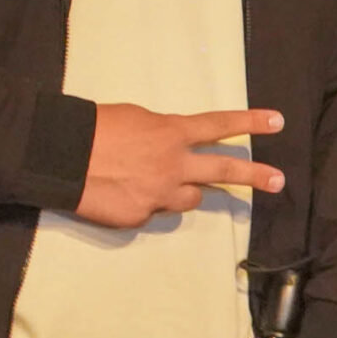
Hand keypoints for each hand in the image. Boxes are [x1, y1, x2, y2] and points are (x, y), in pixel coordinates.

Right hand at [75, 104, 284, 228]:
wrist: (58, 156)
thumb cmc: (93, 129)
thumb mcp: (135, 120)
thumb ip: (162, 136)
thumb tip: (172, 148)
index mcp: (172, 133)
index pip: (219, 125)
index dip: (249, 122)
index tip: (277, 121)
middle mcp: (174, 164)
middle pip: (223, 170)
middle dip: (255, 176)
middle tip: (279, 181)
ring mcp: (160, 194)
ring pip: (190, 199)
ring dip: (183, 192)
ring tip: (157, 183)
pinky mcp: (141, 217)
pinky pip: (152, 211)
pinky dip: (144, 203)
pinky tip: (121, 194)